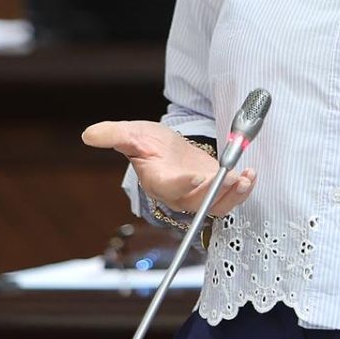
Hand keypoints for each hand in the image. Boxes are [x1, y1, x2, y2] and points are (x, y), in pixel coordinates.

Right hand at [82, 120, 256, 217]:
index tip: (197, 176)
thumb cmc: (148, 143)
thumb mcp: (132, 133)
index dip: (183, 184)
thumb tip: (89, 134)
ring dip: (234, 194)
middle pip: (198, 201)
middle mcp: (179, 193)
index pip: (170, 187)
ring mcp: (198, 194)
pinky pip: (229, 197)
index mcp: (158, 180)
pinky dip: (242, 189)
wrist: (167, 147)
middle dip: (217, 192)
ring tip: (246, 178)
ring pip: (217, 204)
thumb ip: (114, 134)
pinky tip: (250, 175)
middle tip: (233, 177)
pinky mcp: (215, 191)